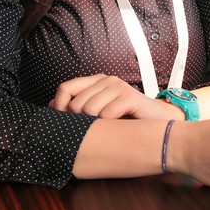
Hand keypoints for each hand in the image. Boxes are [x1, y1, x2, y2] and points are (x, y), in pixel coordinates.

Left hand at [50, 74, 177, 119]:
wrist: (159, 123)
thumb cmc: (127, 119)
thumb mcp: (98, 112)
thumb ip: (76, 107)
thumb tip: (50, 106)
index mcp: (96, 81)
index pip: (65, 88)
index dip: (59, 107)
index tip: (64, 123)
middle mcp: (107, 80)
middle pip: (75, 103)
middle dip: (79, 121)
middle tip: (94, 129)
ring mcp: (119, 87)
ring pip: (89, 110)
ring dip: (96, 125)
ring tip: (108, 128)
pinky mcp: (130, 97)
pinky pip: (106, 114)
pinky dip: (109, 125)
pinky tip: (118, 126)